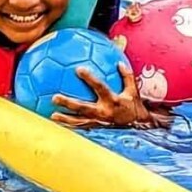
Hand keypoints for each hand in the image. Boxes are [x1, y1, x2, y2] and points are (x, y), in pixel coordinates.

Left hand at [51, 62, 172, 129]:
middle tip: (55, 98)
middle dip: (69, 103)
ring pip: (79, 121)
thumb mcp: (133, 90)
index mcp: (112, 100)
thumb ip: (126, 76)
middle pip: (83, 107)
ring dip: (66, 119)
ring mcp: (99, 122)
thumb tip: (119, 62)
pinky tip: (59, 124)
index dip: (90, 78)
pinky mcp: (97, 129)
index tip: (79, 69)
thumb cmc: (134, 105)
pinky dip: (70, 126)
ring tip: (53, 116)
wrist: (139, 126)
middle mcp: (104, 112)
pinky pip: (82, 128)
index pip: (100, 87)